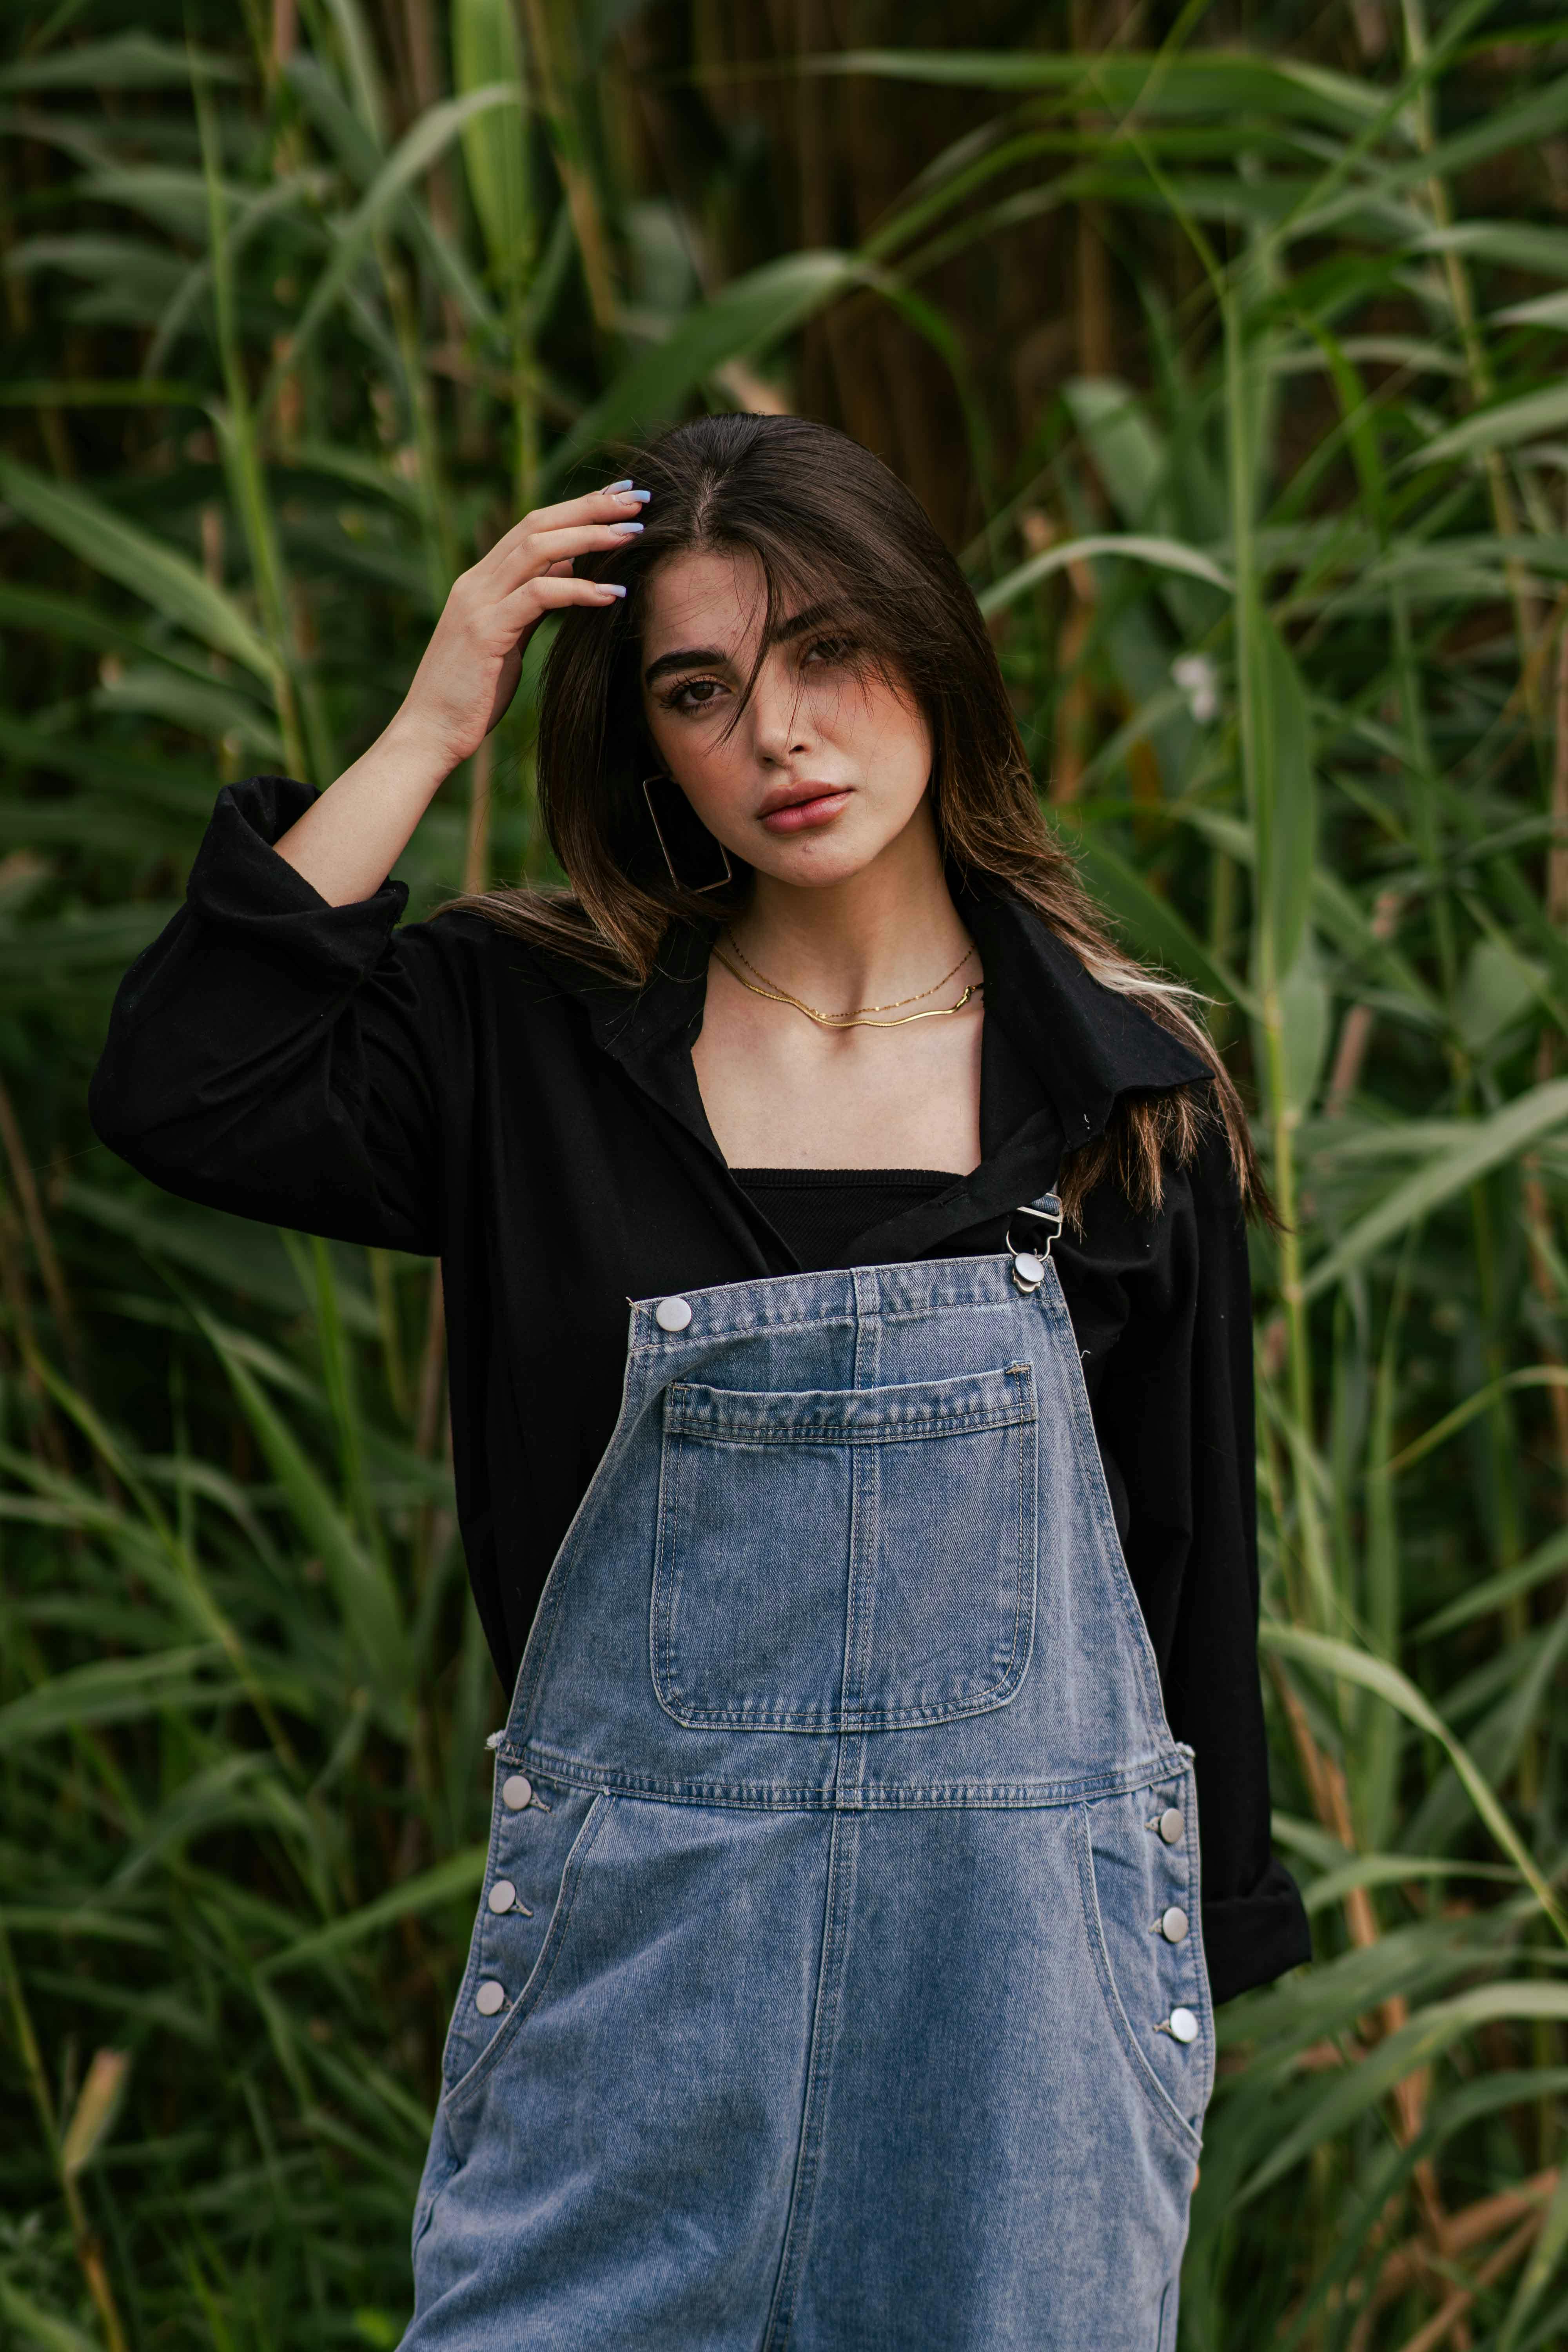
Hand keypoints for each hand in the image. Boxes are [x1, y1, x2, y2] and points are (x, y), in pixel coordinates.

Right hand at [394, 483, 645, 773]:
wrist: (428, 733)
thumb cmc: (471, 694)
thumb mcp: (509, 638)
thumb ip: (532, 603)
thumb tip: (570, 572)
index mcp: (481, 582)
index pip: (533, 527)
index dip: (577, 508)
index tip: (619, 497)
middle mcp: (477, 582)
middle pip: (538, 524)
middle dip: (590, 507)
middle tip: (637, 498)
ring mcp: (478, 603)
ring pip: (538, 549)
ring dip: (590, 537)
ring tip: (634, 535)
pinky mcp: (486, 632)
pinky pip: (539, 596)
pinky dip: (578, 589)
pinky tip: (612, 592)